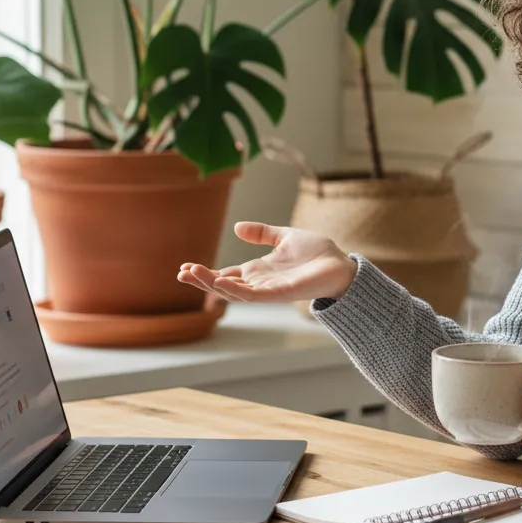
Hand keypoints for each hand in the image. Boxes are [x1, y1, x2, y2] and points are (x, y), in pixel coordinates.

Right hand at [177, 222, 357, 303]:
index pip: (226, 273)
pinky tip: (220, 282)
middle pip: (224, 284)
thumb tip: (237, 226)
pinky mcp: (279, 294)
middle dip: (202, 280)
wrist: (340, 263)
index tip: (184, 268)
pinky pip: (253, 295)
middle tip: (181, 273)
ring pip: (233, 291)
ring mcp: (268, 289)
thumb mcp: (284, 236)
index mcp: (259, 269)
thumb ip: (262, 233)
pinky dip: (235, 290)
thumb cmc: (317, 252)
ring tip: (191, 275)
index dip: (206, 272)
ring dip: (212, 284)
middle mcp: (260, 282)